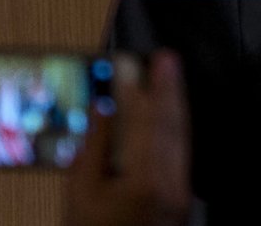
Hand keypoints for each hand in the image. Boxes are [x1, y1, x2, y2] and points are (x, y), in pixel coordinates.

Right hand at [66, 51, 190, 225]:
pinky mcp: (180, 202)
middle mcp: (171, 186)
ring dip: (174, 106)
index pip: (144, 123)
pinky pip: (179, 155)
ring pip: (181, 140)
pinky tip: (167, 116)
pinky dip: (173, 130)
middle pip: (172, 127)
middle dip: (168, 89)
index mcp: (144, 182)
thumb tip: (104, 109)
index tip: (131, 62)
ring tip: (169, 76)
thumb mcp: (79, 195)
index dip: (138, 90)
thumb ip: (93, 149)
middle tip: (166, 57)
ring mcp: (181, 195)